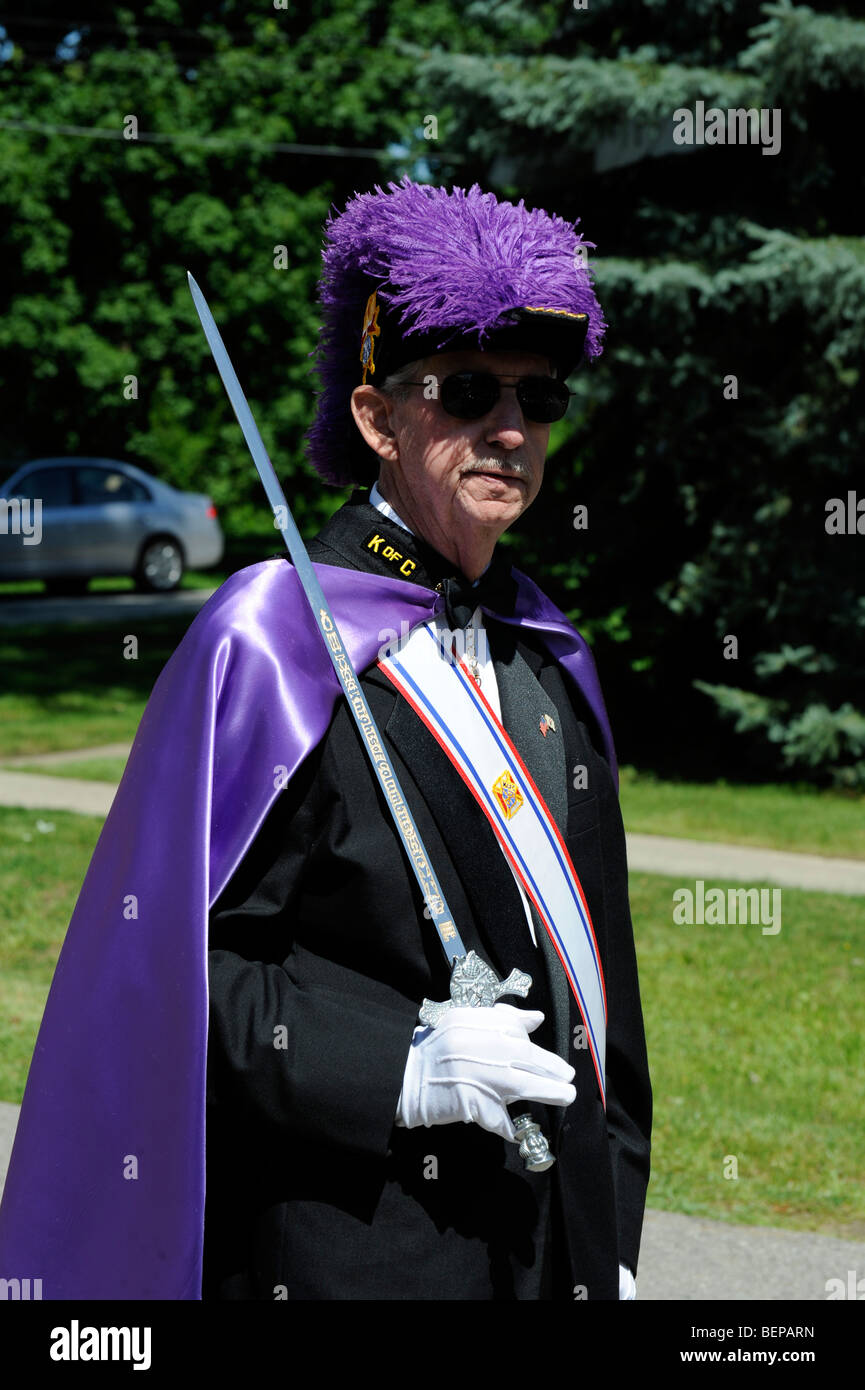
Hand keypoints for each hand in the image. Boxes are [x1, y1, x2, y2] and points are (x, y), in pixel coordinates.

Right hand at [394, 1003, 575, 1141]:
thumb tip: (536, 1018)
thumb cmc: (437, 1047)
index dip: (544, 1053)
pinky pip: (501, 1119)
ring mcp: (480, 1076)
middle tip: (569, 1080)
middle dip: (554, 1070)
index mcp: (481, 1024)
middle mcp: (483, 1047)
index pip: (522, 1034)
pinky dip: (513, 1128)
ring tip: (565, 1095)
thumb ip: (502, 1018)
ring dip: (549, 1091)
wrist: (405, 1075)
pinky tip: (523, 1133)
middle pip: (529, 1058)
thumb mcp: (465, 1021)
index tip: (560, 1065)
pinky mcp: (474, 1103)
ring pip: (524, 1085)